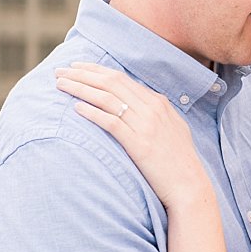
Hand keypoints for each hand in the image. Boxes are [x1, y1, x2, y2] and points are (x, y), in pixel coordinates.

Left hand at [55, 62, 210, 207]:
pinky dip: (92, 113)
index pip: (121, 78)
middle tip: (60, 70)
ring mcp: (145, 125)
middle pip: (110, 83)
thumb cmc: (178, 161)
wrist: (190, 186)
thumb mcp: (171, 127)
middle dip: (82, 73)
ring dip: (80, 88)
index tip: (77, 66)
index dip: (96, 70)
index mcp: (158, 102)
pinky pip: (111, 122)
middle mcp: (151, 109)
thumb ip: (154, 112)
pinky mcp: (139, 144)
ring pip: (107, 98)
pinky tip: (76, 108)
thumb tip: (137, 102)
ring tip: (60, 85)